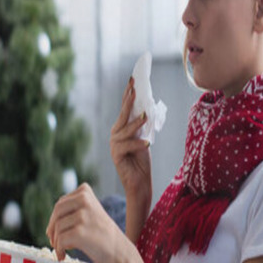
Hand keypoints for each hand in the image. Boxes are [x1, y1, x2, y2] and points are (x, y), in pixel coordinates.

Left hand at [46, 183, 133, 262]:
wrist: (121, 253)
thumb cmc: (105, 236)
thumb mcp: (92, 213)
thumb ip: (76, 209)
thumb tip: (52, 221)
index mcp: (86, 193)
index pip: (61, 203)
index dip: (56, 218)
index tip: (58, 230)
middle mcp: (84, 201)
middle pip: (56, 213)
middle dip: (52, 228)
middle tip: (54, 241)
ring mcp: (82, 216)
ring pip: (57, 228)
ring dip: (56, 242)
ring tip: (62, 250)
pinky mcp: (79, 233)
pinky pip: (59, 241)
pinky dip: (59, 250)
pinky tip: (63, 256)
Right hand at [110, 78, 151, 199]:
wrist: (139, 183)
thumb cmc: (142, 161)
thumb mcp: (144, 138)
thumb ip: (143, 125)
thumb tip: (148, 108)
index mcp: (121, 129)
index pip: (125, 108)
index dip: (129, 94)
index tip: (133, 79)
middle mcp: (115, 135)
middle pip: (122, 114)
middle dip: (129, 100)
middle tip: (135, 87)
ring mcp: (114, 145)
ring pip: (125, 130)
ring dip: (136, 122)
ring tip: (146, 116)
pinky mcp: (117, 156)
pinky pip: (128, 146)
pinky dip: (138, 144)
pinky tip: (147, 144)